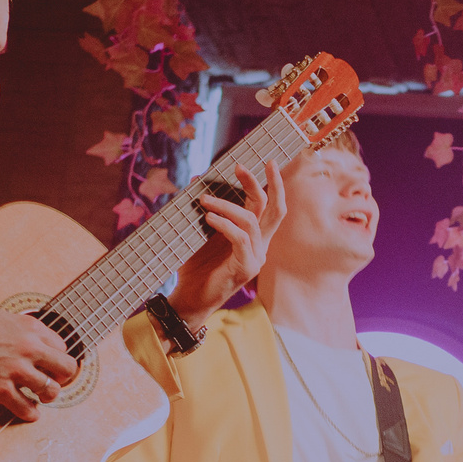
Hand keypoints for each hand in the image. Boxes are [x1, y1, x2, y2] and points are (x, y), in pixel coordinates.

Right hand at [0, 308, 79, 420]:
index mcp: (31, 329)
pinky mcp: (1, 390)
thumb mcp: (4, 319)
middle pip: (66, 369)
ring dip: (47, 396)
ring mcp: (16, 370)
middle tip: (52, 381)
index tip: (49, 365)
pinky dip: (30, 413)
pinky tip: (29, 411)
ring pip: (51, 391)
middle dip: (61, 378)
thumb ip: (24, 332)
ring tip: (39, 396)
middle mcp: (29, 348)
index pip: (62, 347)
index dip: (56, 358)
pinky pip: (27, 409)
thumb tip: (38, 343)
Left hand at [168, 160, 288, 320]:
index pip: (268, 206)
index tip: (260, 162)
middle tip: (242, 166)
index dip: (268, 184)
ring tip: (204, 200)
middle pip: (273, 210)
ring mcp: (256, 258)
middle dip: (263, 184)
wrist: (189, 299)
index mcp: (253, 237)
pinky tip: (208, 218)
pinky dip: (224, 224)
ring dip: (226, 205)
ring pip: (251, 221)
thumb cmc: (194, 267)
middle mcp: (260, 246)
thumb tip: (199, 179)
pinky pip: (240, 238)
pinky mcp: (246, 268)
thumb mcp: (199, 233)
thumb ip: (205, 209)